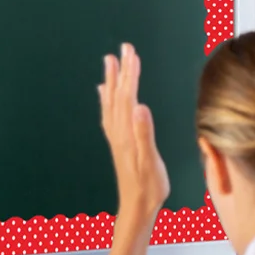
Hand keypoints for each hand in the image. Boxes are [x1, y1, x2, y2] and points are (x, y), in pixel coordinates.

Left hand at [98, 43, 169, 222]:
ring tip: (110, 61)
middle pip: (118, 94)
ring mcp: (116, 136)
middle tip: (124, 47)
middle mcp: (118, 131)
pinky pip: (109, 114)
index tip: (132, 52)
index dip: (130, 73)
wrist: (136, 207)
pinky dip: (107, 99)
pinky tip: (104, 92)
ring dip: (112, 79)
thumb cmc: (148, 186)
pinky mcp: (118, 142)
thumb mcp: (150, 161)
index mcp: (127, 132)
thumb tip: (140, 107)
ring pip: (112, 101)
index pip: (128, 96)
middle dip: (122, 69)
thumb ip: (145, 134)